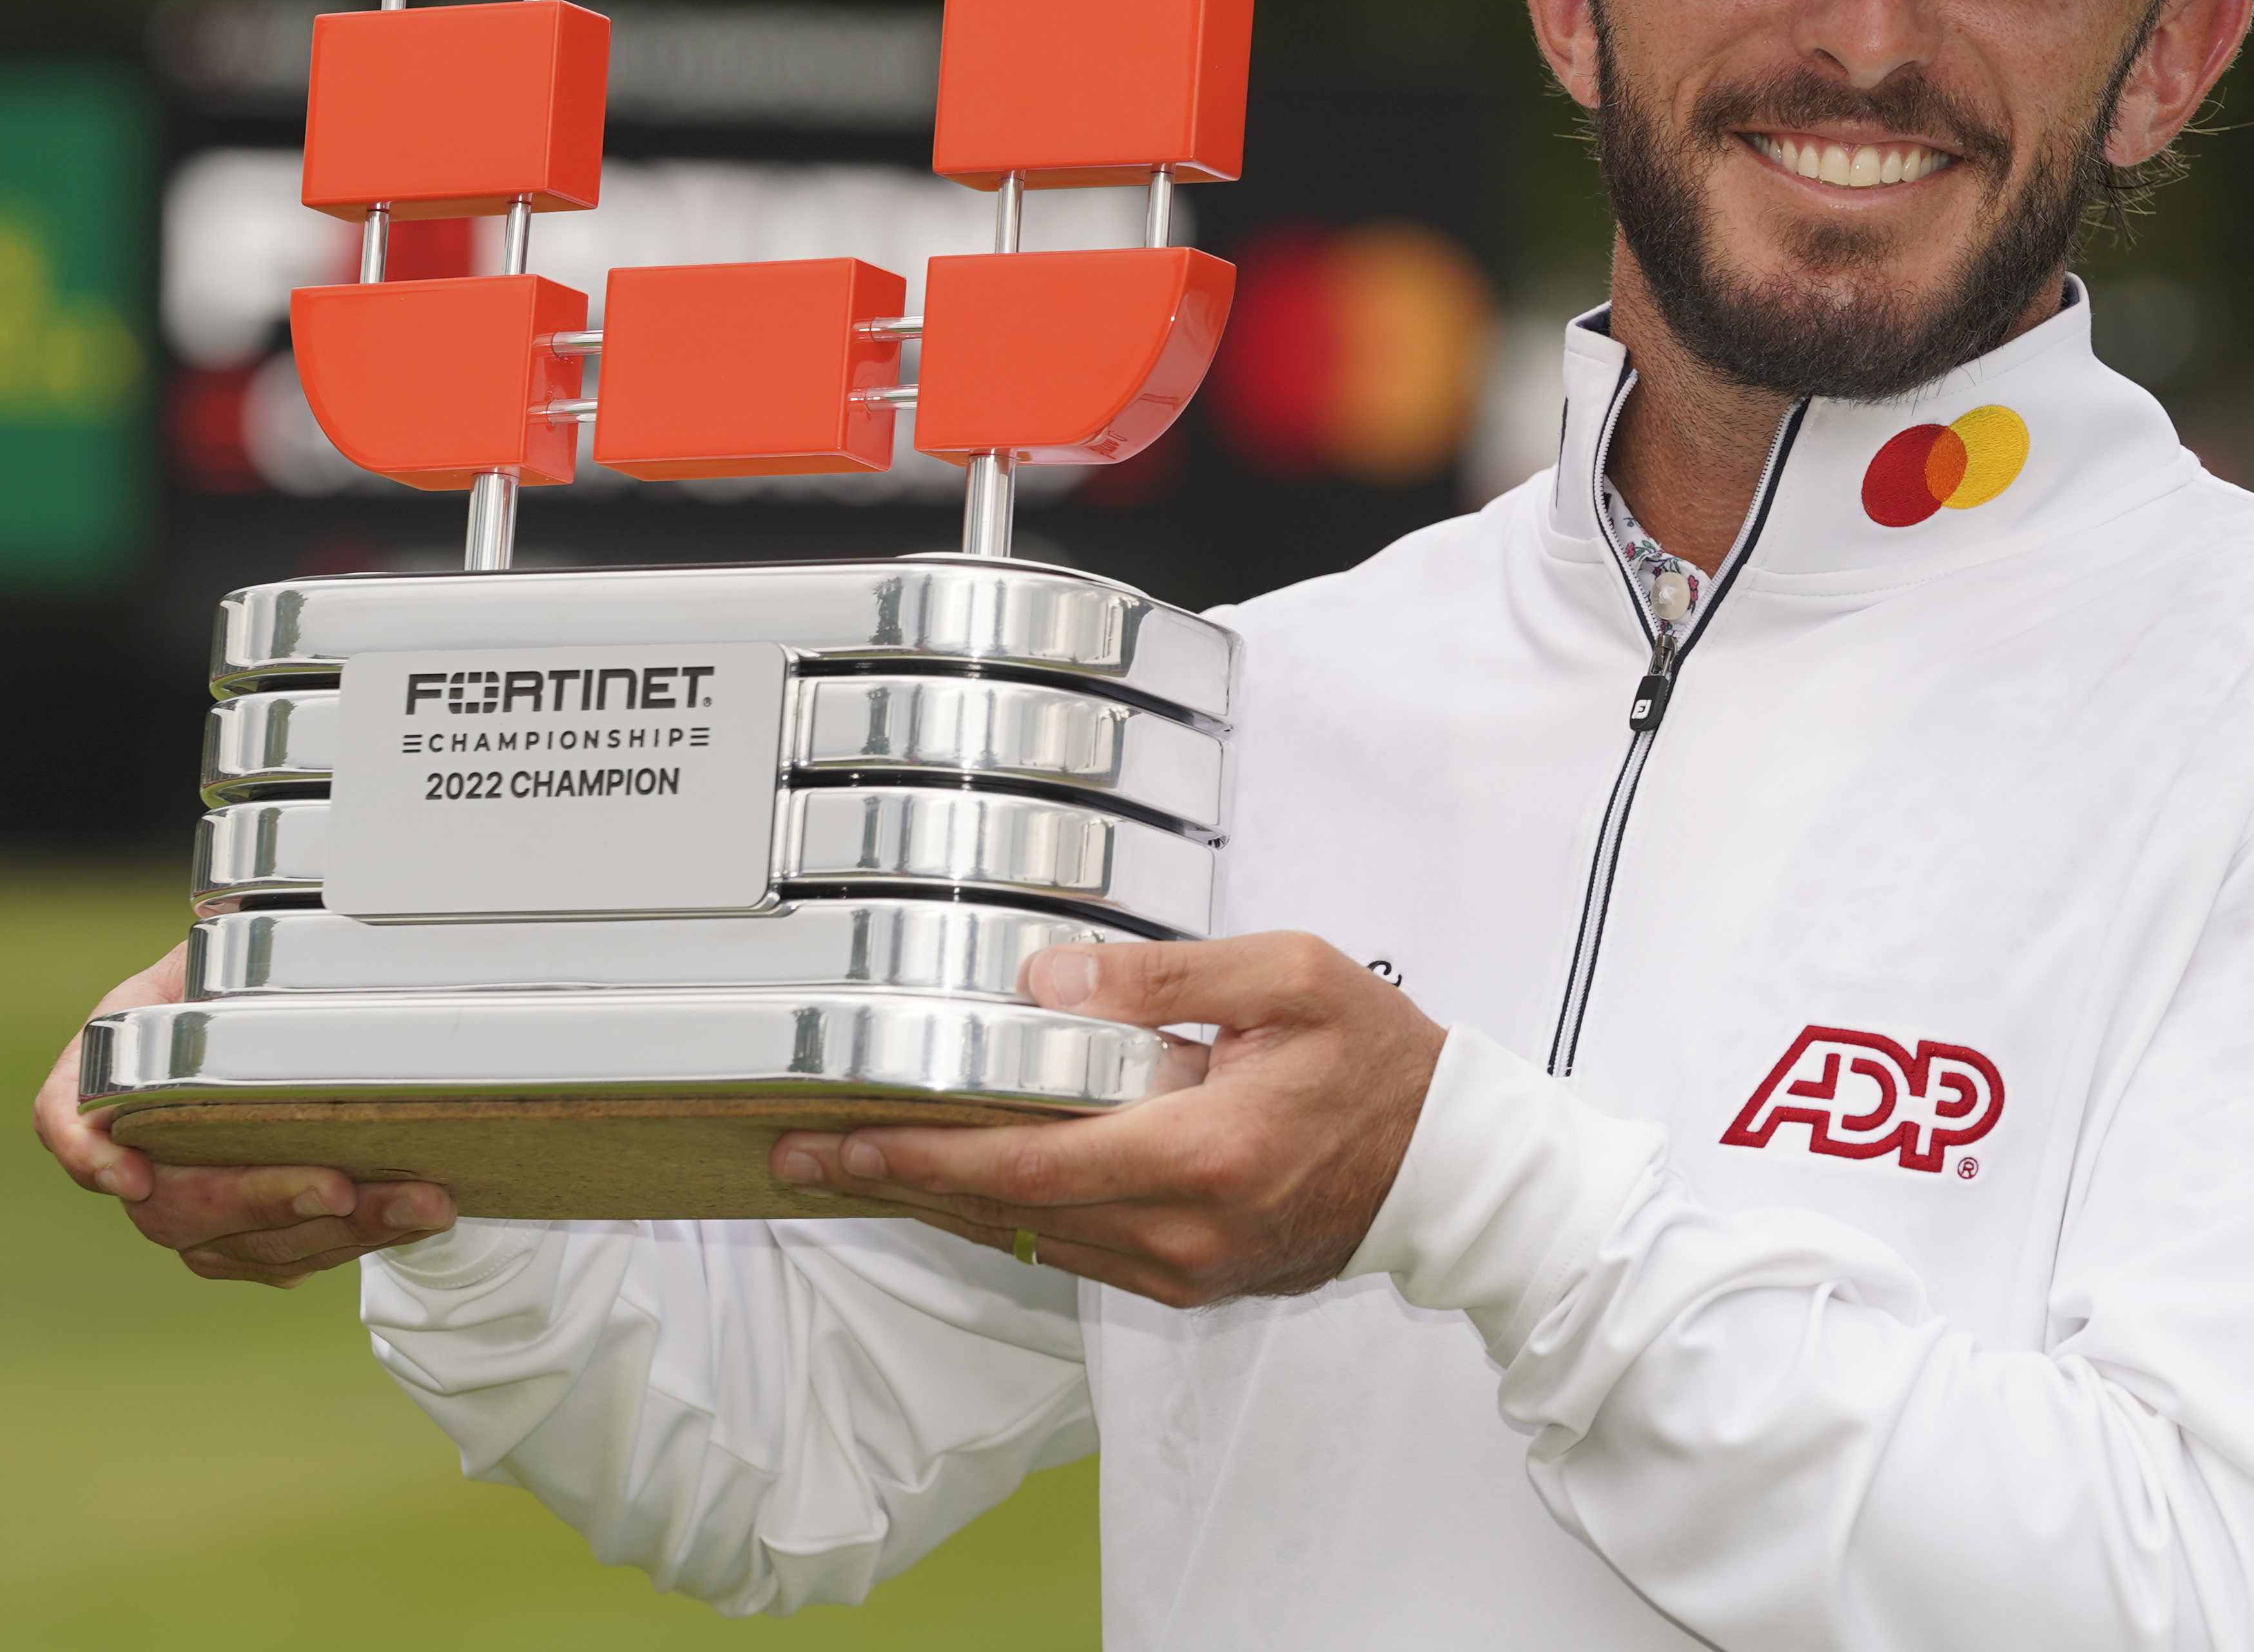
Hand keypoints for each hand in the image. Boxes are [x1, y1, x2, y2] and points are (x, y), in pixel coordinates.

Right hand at [32, 938, 455, 1287]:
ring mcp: (187, 1209)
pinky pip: (284, 1259)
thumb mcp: (207, 949)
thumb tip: (241, 913)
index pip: (65, 1117)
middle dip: (266, 1200)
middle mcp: (135, 1156)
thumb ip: (211, 950)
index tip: (133, 1174)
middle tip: (339, 1187)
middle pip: (178, 1207)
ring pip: (242, 1246)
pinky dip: (350, 1242)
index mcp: (110, 1076)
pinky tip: (404, 1221)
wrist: (264, 1015)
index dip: (88, 1152)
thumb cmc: (228, 979)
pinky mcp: (240, 1239)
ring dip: (336, 1230)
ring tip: (417, 1203)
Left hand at [771, 932, 1444, 1306]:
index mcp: (1207, 1150)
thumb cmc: (1379, 1062)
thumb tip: (1048, 983)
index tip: (851, 1136)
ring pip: (1034, 1241)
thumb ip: (1164, 977)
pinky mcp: (1191, 1277)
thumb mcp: (1289, 976)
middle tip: (806, 1152)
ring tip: (857, 1166)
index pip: (1034, 1162)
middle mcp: (1188, 1227)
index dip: (930, 1153)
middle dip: (900, 1181)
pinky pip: (1074, 1251)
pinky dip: (1007, 1217)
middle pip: (1012, 1213)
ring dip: (943, 1203)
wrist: (1447, 1165)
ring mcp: (1188, 1264)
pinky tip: (959, 1185)